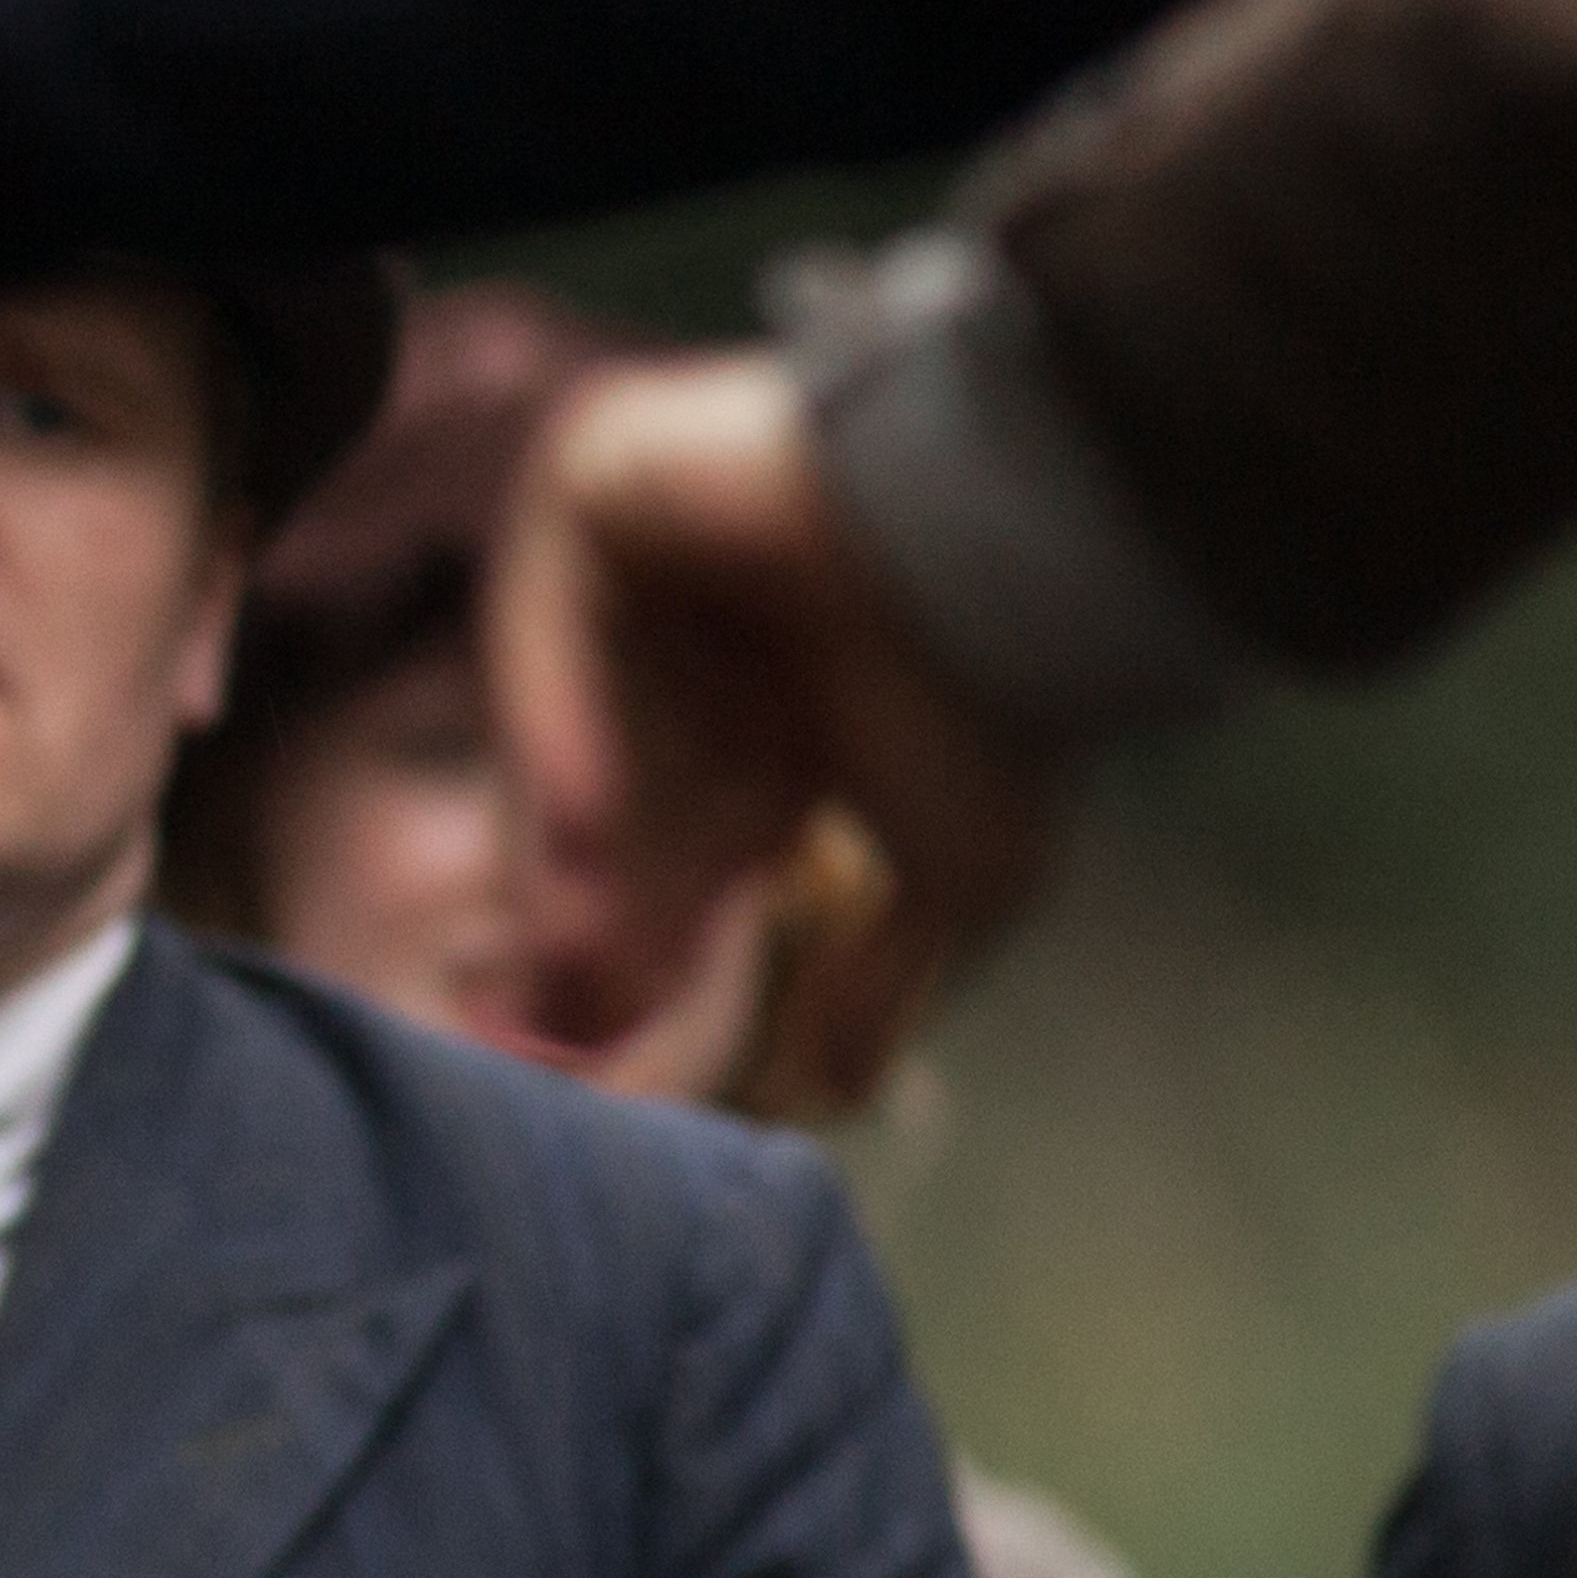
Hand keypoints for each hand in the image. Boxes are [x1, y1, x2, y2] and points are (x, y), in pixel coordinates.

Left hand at [485, 351, 1060, 1057]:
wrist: (1031, 560)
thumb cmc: (1008, 704)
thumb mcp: (958, 875)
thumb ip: (883, 980)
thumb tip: (842, 1092)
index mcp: (778, 712)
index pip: (665, 843)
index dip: (626, 947)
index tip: (593, 1048)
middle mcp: (704, 636)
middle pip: (600, 800)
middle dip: (577, 919)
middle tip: (558, 1024)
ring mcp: (645, 553)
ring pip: (564, 727)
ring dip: (561, 853)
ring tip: (570, 960)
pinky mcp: (600, 485)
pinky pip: (545, 624)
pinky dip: (555, 730)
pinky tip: (580, 841)